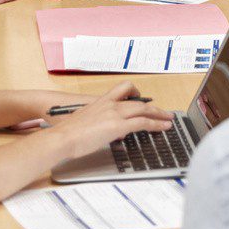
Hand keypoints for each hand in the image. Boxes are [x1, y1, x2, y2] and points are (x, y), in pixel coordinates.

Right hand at [46, 82, 170, 156]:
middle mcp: (109, 105)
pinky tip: (162, 127)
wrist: (60, 138)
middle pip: (138, 101)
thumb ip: (100, 124)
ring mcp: (114, 114)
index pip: (123, 90)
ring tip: (168, 119)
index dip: (136, 94)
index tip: (143, 100)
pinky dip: (155, 124)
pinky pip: (142, 123)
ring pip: (144, 109)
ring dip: (159, 114)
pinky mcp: (117, 126)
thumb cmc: (67, 134)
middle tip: (163, 112)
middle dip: (153, 107)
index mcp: (101, 102)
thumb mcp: (86, 123)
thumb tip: (112, 132)